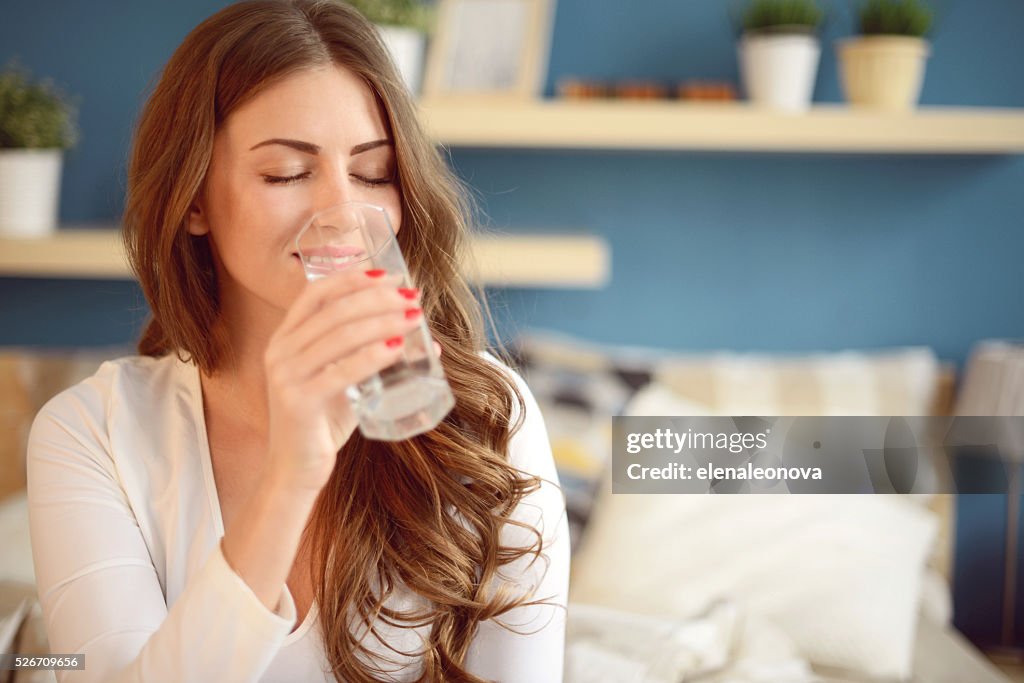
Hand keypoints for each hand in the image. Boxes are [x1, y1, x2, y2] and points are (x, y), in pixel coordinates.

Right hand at [261, 269, 423, 494]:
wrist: (295, 470)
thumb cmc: (322, 423)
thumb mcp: (344, 381)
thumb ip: (371, 359)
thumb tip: (426, 342)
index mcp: (285, 338)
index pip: (316, 293)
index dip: (353, 279)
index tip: (389, 276)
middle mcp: (280, 350)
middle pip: (335, 310)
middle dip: (378, 299)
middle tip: (412, 298)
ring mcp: (286, 375)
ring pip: (340, 335)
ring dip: (383, 321)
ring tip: (414, 318)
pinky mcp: (298, 400)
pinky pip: (341, 371)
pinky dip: (373, 356)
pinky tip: (398, 349)